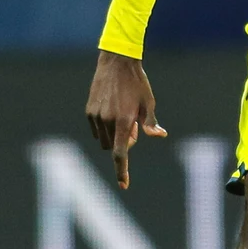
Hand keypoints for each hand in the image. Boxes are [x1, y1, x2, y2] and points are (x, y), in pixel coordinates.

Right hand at [85, 50, 166, 188]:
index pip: (121, 154)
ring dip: (114, 136)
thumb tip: (159, 135)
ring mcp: (96, 116)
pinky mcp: (89, 111)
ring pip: (105, 140)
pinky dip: (105, 128)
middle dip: (124, 143)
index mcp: (124, 121)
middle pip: (115, 148)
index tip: (123, 185)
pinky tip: (113, 110)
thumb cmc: (137, 83)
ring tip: (123, 115)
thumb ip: (151, 123)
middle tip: (134, 126)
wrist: (116, 63)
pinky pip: (97, 130)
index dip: (122, 171)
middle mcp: (107, 121)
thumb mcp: (149, 103)